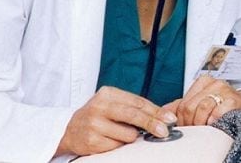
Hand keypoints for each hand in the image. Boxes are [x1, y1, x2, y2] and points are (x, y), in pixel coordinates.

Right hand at [55, 86, 177, 156]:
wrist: (70, 130)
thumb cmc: (98, 116)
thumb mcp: (113, 104)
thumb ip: (133, 108)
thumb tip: (161, 118)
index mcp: (107, 93)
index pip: (138, 102)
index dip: (156, 111)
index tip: (169, 119)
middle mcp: (99, 106)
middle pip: (134, 115)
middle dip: (152, 124)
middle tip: (165, 131)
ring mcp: (94, 123)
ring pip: (128, 134)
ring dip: (132, 137)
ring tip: (121, 134)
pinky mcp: (91, 140)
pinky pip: (117, 146)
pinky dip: (119, 145)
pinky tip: (110, 140)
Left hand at [164, 76, 240, 125]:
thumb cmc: (225, 106)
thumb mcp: (202, 102)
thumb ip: (182, 105)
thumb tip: (163, 112)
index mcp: (202, 82)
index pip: (182, 104)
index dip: (181, 121)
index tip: (186, 129)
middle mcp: (212, 83)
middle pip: (189, 107)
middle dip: (190, 123)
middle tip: (196, 131)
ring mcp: (224, 90)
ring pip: (201, 109)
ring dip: (201, 124)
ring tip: (205, 129)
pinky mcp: (234, 100)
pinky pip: (218, 111)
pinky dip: (214, 120)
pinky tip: (216, 124)